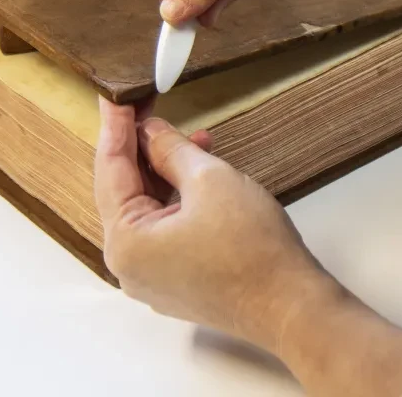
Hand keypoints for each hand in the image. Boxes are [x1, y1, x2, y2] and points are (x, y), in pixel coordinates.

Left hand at [94, 99, 401, 396]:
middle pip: (125, 192)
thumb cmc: (254, 252)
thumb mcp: (209, 179)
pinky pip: (164, 231)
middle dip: (141, 149)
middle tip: (148, 109)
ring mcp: (152, 278)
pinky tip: (196, 175)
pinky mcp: (176, 282)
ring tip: (188, 139)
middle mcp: (129, 266)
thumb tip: (151, 133)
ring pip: (147, 211)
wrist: (291, 304)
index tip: (116, 98)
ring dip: (164, 173)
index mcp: (125, 243)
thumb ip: (171, 150)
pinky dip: (176, 200)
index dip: (117, 127)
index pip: (110, 170)